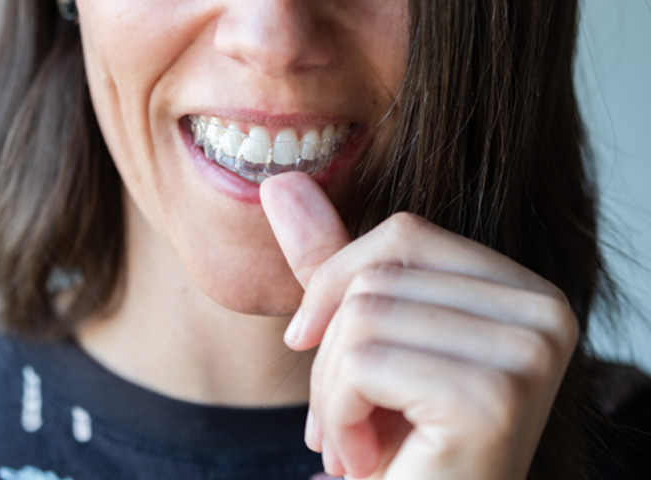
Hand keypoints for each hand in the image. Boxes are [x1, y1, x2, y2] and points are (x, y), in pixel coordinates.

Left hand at [260, 173, 577, 479]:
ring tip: (358, 439)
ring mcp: (527, 353)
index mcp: (526, 292)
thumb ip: (335, 266)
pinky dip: (339, 415)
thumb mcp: (371, 343)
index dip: (335, 285)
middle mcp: (545, 313)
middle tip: (345, 418)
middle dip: (331, 355)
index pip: (404, 235)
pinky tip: (367, 458)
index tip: (311, 344)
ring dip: (332, 392)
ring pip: (362, 316)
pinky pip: (362, 362)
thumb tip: (280, 185)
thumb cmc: (403, 444)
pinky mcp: (493, 397)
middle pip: (377, 276)